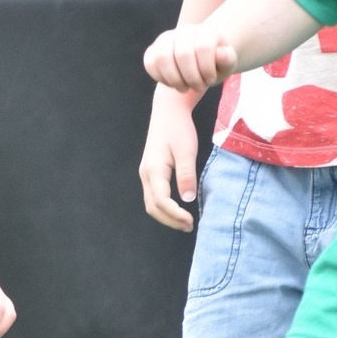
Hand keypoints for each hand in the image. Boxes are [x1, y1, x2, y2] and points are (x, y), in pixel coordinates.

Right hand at [139, 88, 199, 230]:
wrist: (167, 111)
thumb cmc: (178, 128)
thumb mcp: (186, 150)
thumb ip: (186, 175)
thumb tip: (188, 199)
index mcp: (154, 170)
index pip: (162, 201)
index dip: (175, 215)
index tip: (191, 221)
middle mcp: (145, 174)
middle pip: (153, 207)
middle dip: (170, 220)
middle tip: (190, 226)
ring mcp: (145, 173)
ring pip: (151, 204)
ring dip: (166, 216)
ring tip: (185, 222)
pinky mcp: (150, 172)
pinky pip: (153, 196)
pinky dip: (164, 208)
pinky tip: (178, 209)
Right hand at [143, 20, 236, 95]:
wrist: (199, 63)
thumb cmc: (215, 65)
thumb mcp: (227, 64)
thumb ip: (228, 59)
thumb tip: (220, 54)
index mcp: (205, 31)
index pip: (203, 48)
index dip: (206, 70)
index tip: (211, 80)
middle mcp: (183, 31)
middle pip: (182, 54)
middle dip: (192, 78)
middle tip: (198, 87)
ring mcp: (165, 39)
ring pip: (162, 58)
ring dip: (175, 80)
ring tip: (184, 87)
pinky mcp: (152, 50)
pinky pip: (150, 64)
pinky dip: (161, 78)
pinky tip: (173, 84)